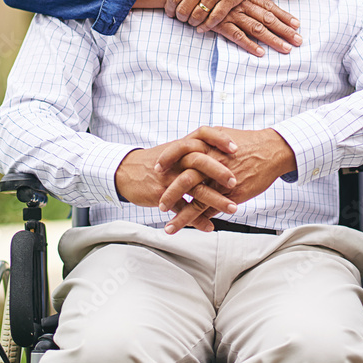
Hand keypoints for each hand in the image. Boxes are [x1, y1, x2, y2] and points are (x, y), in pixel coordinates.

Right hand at [114, 126, 239, 230]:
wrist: (126, 171)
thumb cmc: (155, 161)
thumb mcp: (173, 150)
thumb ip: (194, 149)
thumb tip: (218, 150)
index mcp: (182, 147)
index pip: (203, 135)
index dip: (219, 139)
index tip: (236, 147)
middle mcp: (176, 160)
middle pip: (200, 160)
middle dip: (219, 171)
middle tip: (235, 181)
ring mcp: (169, 177)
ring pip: (194, 187)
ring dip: (215, 199)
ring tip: (232, 208)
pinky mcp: (162, 194)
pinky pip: (182, 208)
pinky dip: (196, 219)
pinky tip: (209, 227)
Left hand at [153, 0, 275, 27]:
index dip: (169, 8)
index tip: (170, 12)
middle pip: (184, 8)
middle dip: (180, 17)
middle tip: (181, 19)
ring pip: (198, 15)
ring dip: (192, 23)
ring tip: (192, 22)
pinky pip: (214, 18)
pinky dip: (206, 26)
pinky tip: (202, 28)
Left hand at [155, 127, 296, 233]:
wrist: (271, 151)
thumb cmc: (247, 142)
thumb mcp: (222, 135)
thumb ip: (204, 140)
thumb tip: (189, 143)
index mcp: (208, 145)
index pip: (180, 151)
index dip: (166, 160)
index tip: (155, 170)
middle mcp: (213, 163)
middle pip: (185, 179)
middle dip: (169, 194)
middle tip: (159, 204)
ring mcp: (222, 181)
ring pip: (197, 201)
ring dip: (181, 216)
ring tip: (168, 228)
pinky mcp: (233, 194)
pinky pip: (213, 210)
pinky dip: (201, 220)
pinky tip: (192, 229)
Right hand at [208, 0, 302, 56]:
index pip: (270, 7)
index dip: (284, 16)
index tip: (297, 24)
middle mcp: (242, 5)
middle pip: (268, 19)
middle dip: (284, 30)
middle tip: (299, 40)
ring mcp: (232, 14)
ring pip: (256, 28)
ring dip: (272, 39)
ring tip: (286, 49)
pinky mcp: (220, 24)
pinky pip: (237, 35)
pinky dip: (249, 44)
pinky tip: (260, 52)